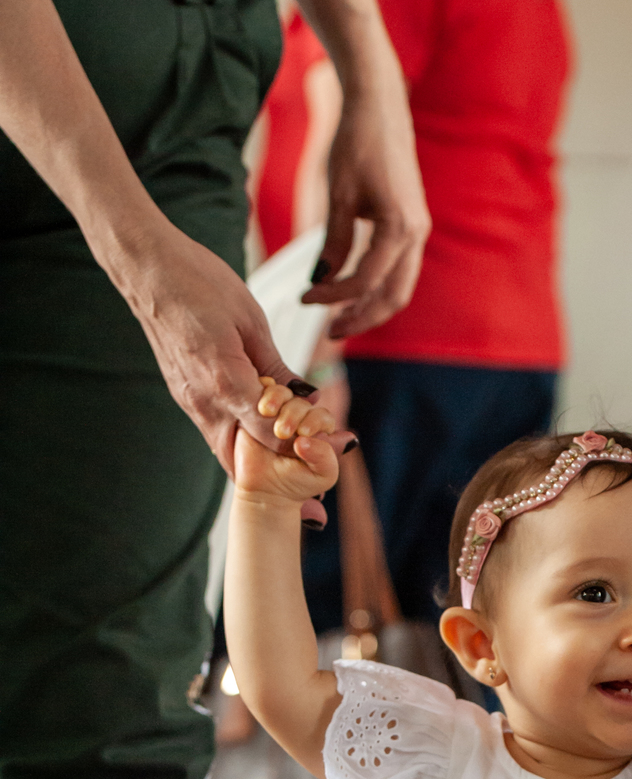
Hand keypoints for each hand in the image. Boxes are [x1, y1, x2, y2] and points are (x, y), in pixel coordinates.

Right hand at [121, 220, 355, 525]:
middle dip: (282, 485)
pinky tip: (268, 447)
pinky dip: (244, 446)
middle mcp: (204, 402)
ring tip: (300, 484)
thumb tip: (307, 398)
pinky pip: (218, 433)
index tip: (337, 457)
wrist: (147, 268)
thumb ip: (277, 368)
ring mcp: (189, 402)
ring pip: (229, 454)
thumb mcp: (252, 322)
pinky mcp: (183, 395)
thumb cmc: (202, 283)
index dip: (308, 452)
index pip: (274, 438)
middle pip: (245, 466)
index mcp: (226, 383)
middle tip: (315, 509)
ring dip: (263, 470)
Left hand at [300, 70, 430, 338]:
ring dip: (371, 307)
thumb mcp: (338, 194)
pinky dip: (377, 286)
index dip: (333, 296)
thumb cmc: (356, 142)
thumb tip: (320, 282)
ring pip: (399, 287)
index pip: (366, 280)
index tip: (304, 298)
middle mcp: (416, 234)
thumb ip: (333, 243)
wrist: (380, 105)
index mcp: (399, 227)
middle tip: (329, 333)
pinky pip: (398, 269)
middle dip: (361, 318)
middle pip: (393, 296)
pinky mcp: (412, 225)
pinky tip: (353, 290)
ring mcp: (418, 231)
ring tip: (339, 319)